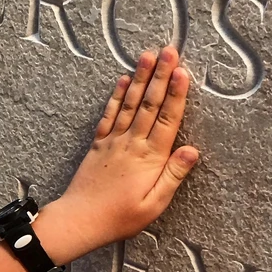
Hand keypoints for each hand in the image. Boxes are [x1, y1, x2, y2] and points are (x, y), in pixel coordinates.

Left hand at [36, 45, 198, 264]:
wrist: (79, 220)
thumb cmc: (119, 218)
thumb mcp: (154, 205)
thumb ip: (173, 176)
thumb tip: (192, 151)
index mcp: (149, 158)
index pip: (167, 120)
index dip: (176, 95)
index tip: (183, 72)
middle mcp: (131, 144)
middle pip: (150, 104)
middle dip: (161, 76)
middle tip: (169, 50)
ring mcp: (113, 142)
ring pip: (129, 104)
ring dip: (141, 78)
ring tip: (149, 55)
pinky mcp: (99, 145)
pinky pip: (109, 115)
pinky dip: (116, 96)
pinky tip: (123, 80)